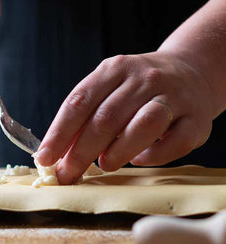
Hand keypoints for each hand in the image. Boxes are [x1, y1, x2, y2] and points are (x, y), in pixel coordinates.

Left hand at [35, 51, 214, 183]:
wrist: (192, 72)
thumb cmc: (138, 89)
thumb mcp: (109, 89)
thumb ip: (85, 117)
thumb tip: (55, 154)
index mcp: (114, 69)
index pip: (79, 101)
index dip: (59, 132)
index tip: (45, 158)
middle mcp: (144, 78)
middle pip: (107, 117)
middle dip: (81, 151)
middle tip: (67, 174)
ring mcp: (174, 97)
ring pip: (144, 124)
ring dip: (119, 150)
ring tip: (104, 165)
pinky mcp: (197, 119)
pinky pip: (176, 141)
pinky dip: (155, 155)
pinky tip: (140, 160)